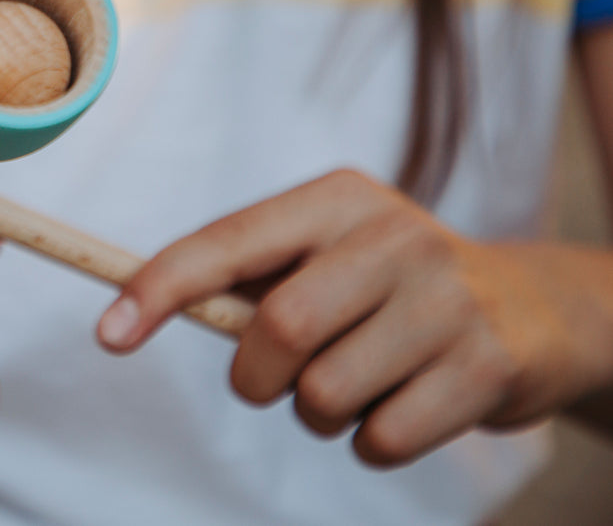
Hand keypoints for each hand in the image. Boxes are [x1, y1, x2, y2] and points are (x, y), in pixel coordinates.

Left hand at [96, 169, 612, 465]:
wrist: (533, 309)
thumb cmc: (389, 287)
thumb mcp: (328, 255)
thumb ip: (248, 278)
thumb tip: (130, 311)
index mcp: (336, 198)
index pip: (227, 241)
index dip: (161, 288)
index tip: (108, 334)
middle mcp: (394, 235)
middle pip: (276, 329)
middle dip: (255, 376)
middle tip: (272, 381)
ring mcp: (447, 298)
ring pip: (325, 394)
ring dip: (317, 414)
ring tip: (354, 385)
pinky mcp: (487, 365)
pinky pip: (382, 438)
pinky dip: (369, 444)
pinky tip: (401, 407)